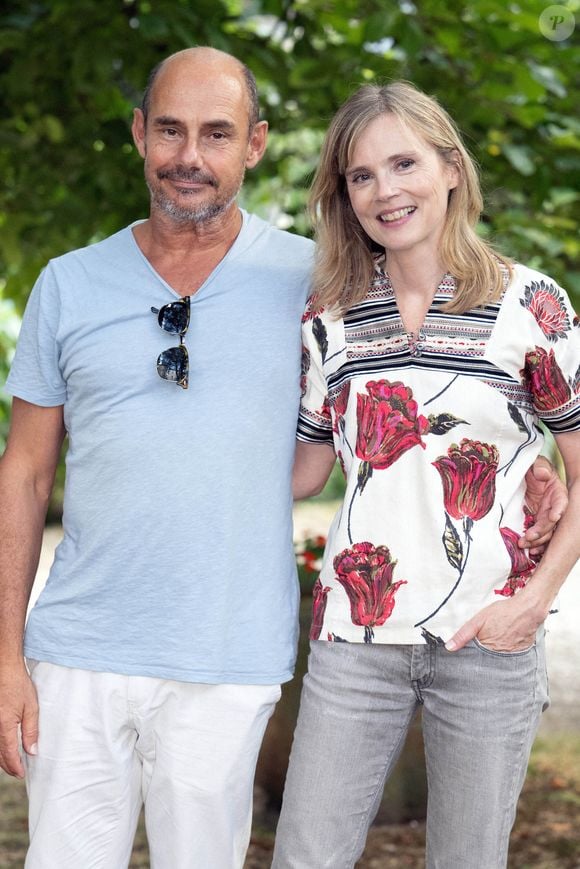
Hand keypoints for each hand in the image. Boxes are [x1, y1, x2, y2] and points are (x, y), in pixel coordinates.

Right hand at [0, 663, 38, 777]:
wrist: (4, 667)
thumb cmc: (18, 684)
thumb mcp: (31, 707)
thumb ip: (31, 731)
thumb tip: (32, 751)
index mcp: (4, 725)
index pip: (8, 753)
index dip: (15, 766)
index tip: (21, 774)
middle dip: (7, 765)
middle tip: (17, 772)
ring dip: (0, 757)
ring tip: (11, 763)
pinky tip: (3, 747)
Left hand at [445, 595, 545, 652]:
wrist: (527, 610)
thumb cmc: (503, 613)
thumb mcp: (478, 620)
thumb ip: (463, 634)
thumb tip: (449, 647)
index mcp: (486, 648)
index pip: (474, 659)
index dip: (470, 656)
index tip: (466, 656)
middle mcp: (498, 655)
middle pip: (486, 660)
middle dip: (482, 656)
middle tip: (485, 643)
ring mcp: (510, 655)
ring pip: (498, 659)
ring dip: (494, 654)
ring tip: (497, 640)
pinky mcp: (520, 653)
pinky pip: (510, 656)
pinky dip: (506, 650)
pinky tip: (506, 641)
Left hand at [520, 456, 566, 552]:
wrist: (526, 477)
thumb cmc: (535, 469)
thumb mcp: (537, 464)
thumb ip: (540, 467)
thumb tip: (542, 474)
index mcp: (558, 494)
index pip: (561, 503)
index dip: (558, 510)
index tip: (554, 517)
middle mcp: (554, 508)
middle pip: (552, 523)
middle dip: (543, 531)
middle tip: (530, 537)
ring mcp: (545, 517)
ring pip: (546, 533)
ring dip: (537, 541)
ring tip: (524, 544)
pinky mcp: (537, 524)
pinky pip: (538, 537)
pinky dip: (535, 544)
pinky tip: (529, 550)